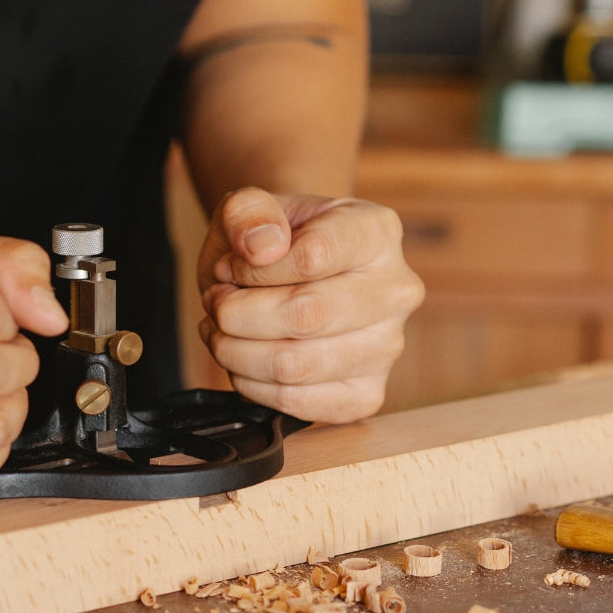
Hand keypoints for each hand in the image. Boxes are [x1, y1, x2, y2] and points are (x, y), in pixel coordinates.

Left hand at [197, 188, 423, 422]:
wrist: (290, 275)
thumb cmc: (275, 241)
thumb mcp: (252, 208)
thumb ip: (249, 212)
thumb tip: (262, 248)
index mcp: (377, 232)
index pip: (313, 257)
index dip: (253, 269)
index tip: (232, 267)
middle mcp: (395, 291)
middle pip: (305, 317)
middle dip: (237, 314)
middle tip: (217, 302)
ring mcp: (387, 348)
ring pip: (294, 366)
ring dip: (235, 351)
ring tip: (223, 329)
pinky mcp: (366, 395)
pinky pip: (296, 403)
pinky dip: (251, 385)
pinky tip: (244, 359)